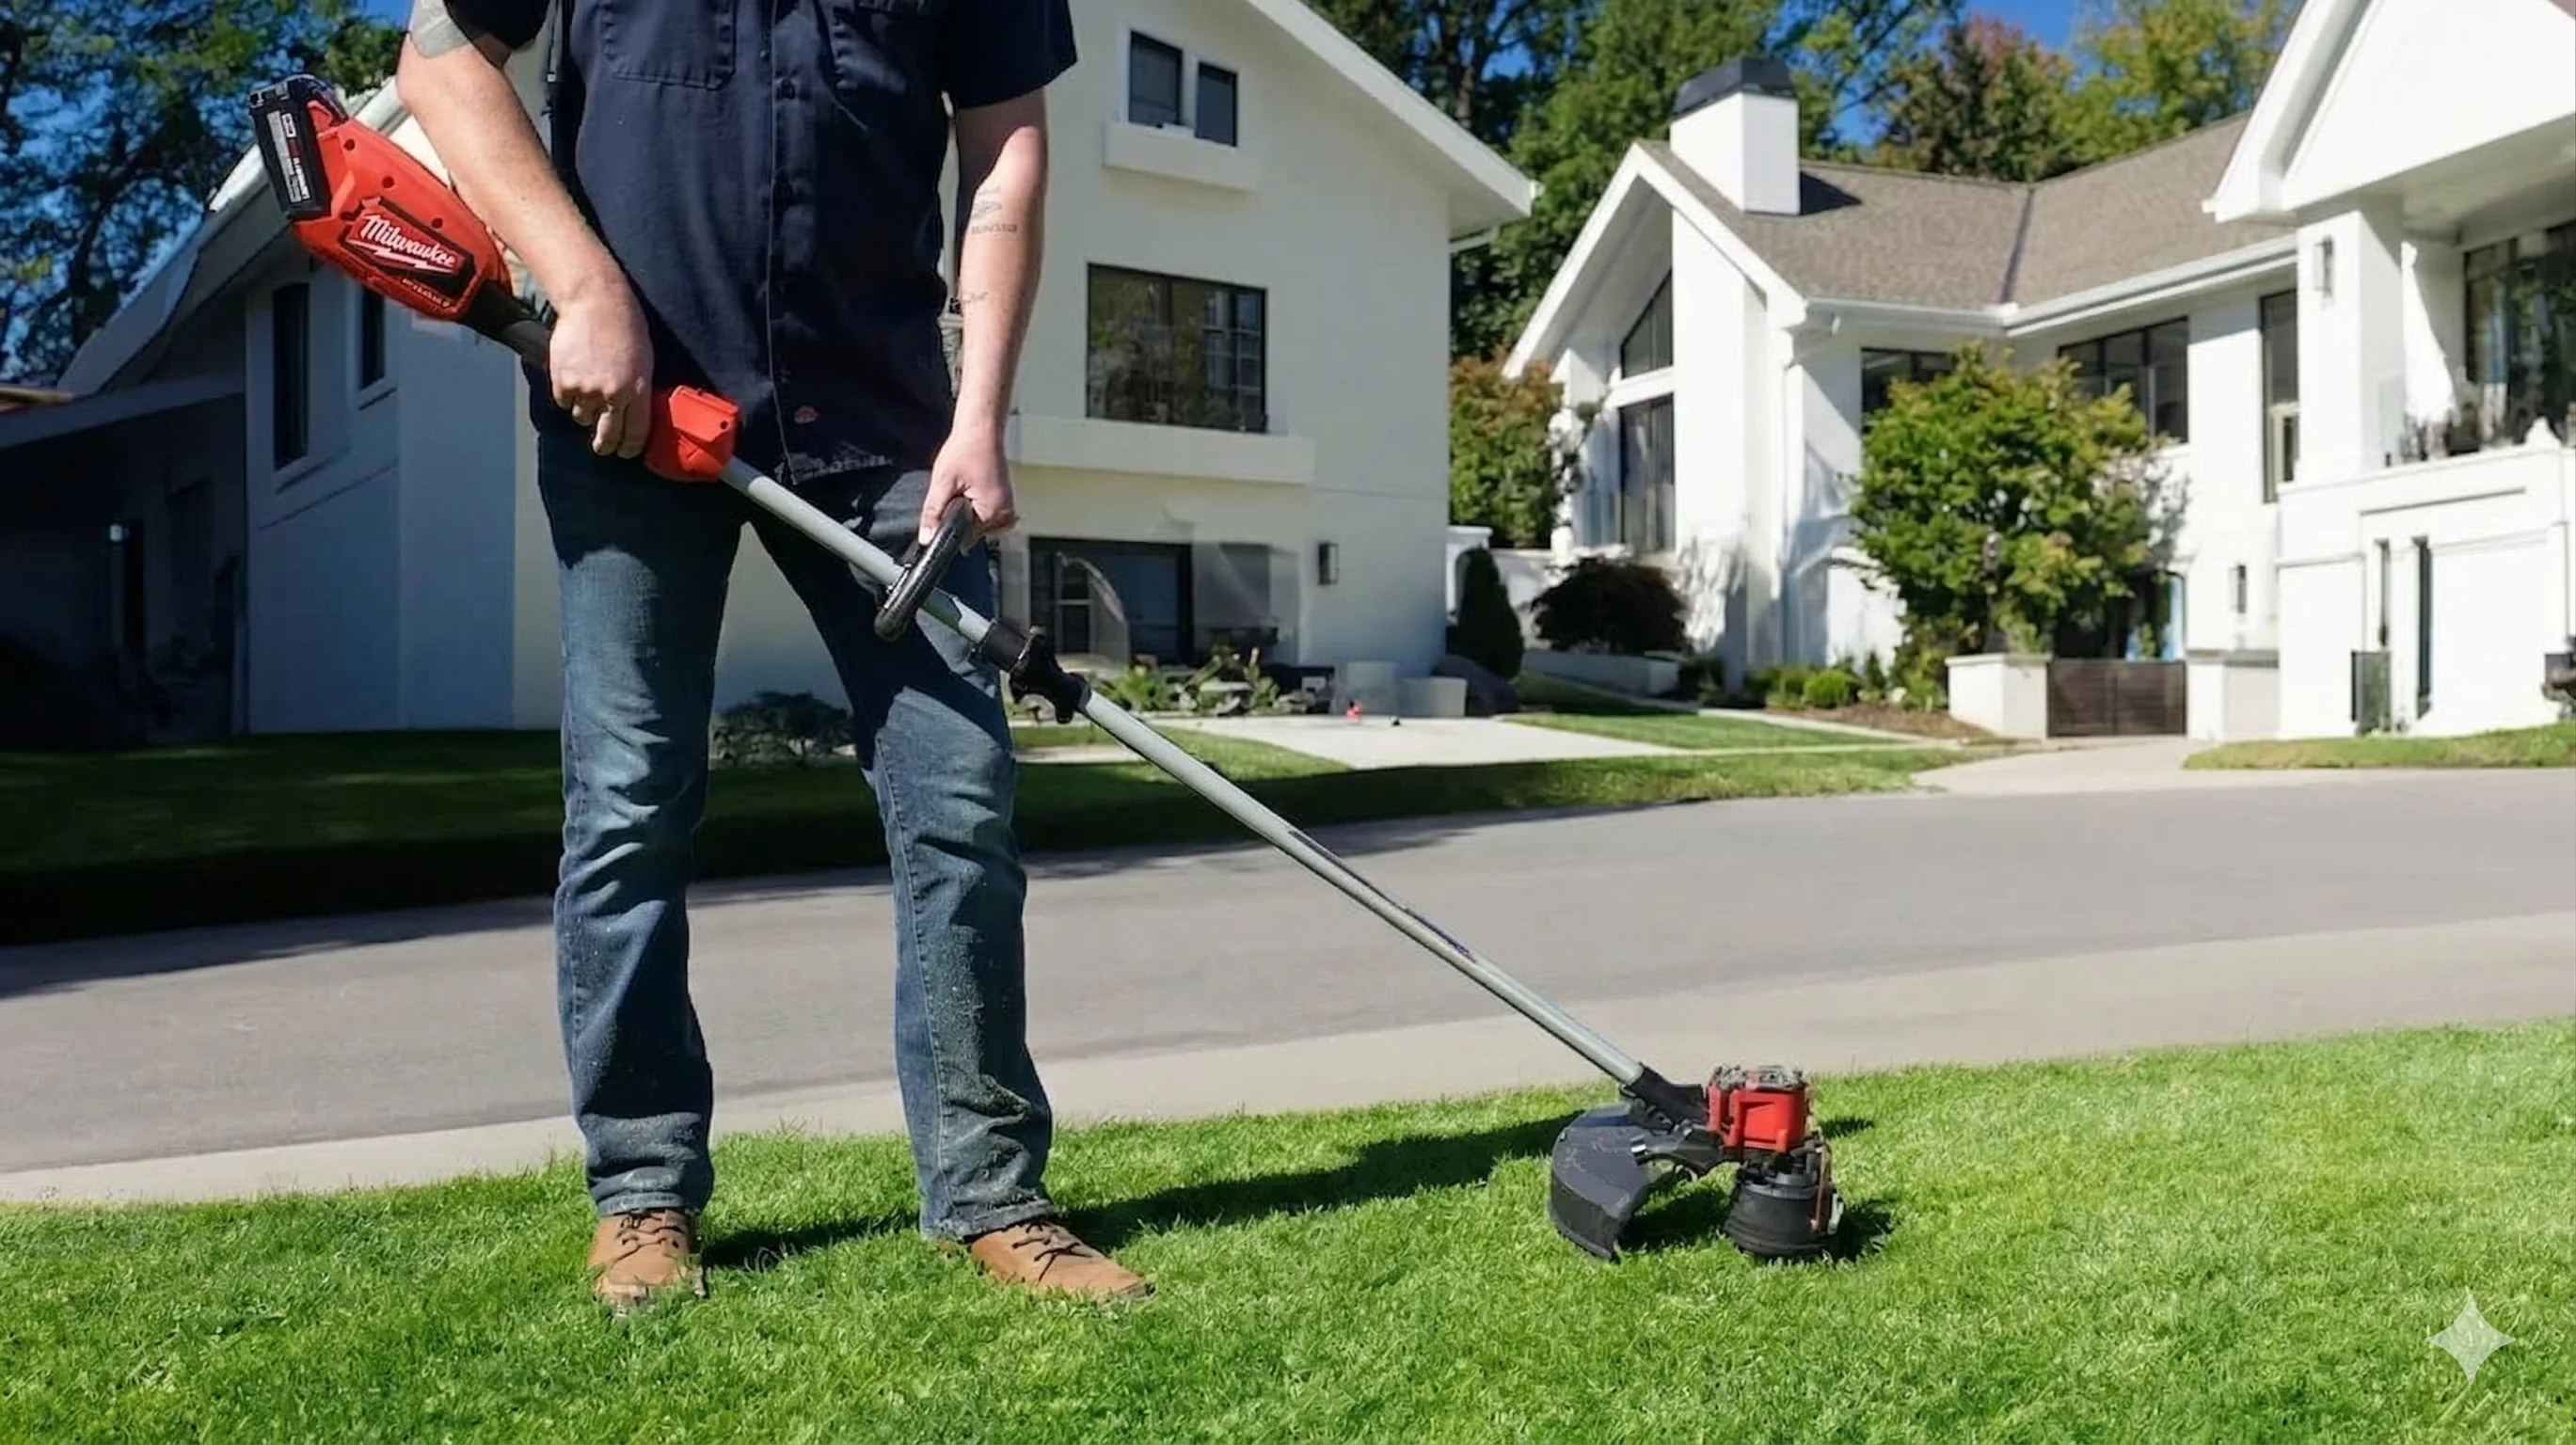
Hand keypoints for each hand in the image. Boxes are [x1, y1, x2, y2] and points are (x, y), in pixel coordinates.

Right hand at [549, 282, 652, 459]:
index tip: (625, 452)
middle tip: (602, 446)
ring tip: (589, 388)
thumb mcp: (644, 361)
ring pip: (583, 417)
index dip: (629, 447)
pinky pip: (564, 401)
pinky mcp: (563, 381)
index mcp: (638, 390)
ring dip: (585, 410)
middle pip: (607, 436)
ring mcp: (586, 390)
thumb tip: (631, 414)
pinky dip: (567, 394)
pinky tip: (574, 375)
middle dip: (604, 445)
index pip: (636, 433)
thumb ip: (638, 390)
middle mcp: (612, 395)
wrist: (595, 302)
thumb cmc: (625, 326)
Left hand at [922, 422, 1016, 544]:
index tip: (947, 502)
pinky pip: (983, 514)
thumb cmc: (967, 449)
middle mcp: (1005, 514)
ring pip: (975, 523)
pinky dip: (972, 504)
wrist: (982, 430)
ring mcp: (1006, 508)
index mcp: (995, 513)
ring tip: (965, 484)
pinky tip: (971, 485)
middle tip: (956, 488)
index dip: (949, 523)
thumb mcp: (943, 483)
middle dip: (957, 516)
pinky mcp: (1004, 501)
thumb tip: (926, 538)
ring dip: (965, 509)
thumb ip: (933, 513)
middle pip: (971, 532)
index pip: (964, 537)